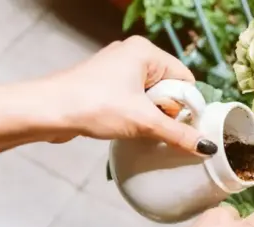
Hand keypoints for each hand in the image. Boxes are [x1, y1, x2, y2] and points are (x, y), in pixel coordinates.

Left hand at [45, 36, 215, 155]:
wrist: (46, 111)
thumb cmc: (93, 105)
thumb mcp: (143, 122)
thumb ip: (178, 134)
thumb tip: (207, 147)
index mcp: (145, 52)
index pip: (184, 79)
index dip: (186, 105)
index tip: (182, 126)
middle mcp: (132, 54)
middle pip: (168, 88)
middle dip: (167, 112)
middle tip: (155, 127)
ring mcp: (117, 69)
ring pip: (150, 97)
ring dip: (150, 117)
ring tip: (139, 129)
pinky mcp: (105, 84)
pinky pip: (134, 100)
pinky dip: (136, 116)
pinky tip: (128, 128)